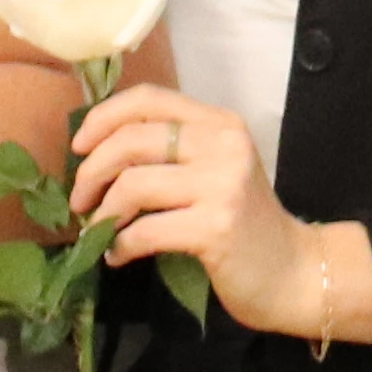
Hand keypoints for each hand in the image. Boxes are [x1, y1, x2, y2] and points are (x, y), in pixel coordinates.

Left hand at [69, 82, 359, 339]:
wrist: (294, 273)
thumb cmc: (244, 225)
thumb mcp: (215, 172)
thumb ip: (171, 153)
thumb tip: (95, 155)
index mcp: (220, 124)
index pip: (148, 99)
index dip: (102, 118)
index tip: (78, 147)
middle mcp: (223, 146)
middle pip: (132, 140)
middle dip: (92, 171)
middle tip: (80, 200)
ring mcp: (222, 186)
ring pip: (133, 185)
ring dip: (102, 212)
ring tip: (97, 231)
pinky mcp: (216, 228)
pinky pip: (145, 231)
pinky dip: (120, 245)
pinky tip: (118, 256)